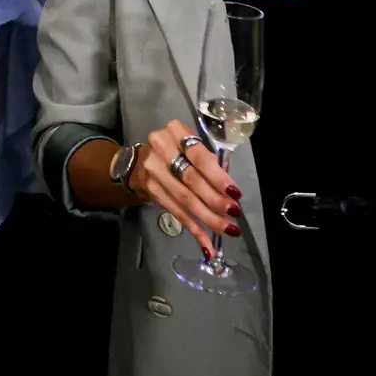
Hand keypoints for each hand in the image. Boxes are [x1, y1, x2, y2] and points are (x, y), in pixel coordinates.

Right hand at [129, 119, 241, 257]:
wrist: (140, 161)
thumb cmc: (176, 151)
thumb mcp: (191, 146)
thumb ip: (209, 162)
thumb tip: (230, 192)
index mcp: (175, 132)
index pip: (199, 156)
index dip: (217, 176)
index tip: (235, 193)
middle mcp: (161, 149)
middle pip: (191, 180)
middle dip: (215, 199)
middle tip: (234, 213)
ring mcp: (153, 171)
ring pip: (185, 199)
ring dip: (208, 218)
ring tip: (227, 229)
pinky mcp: (152, 191)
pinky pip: (176, 212)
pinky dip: (194, 229)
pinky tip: (206, 244)